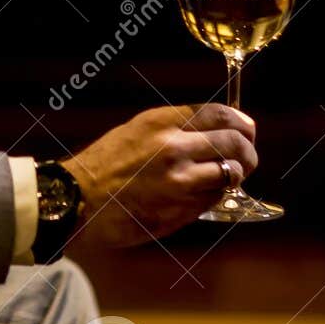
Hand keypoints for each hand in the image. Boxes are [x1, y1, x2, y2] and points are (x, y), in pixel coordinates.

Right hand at [63, 104, 257, 248]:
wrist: (76, 200)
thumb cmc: (104, 165)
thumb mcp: (137, 130)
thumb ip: (176, 127)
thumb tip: (219, 129)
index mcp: (161, 122)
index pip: (219, 114)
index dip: (241, 122)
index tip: (248, 129)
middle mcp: (173, 148)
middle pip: (234, 143)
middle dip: (248, 151)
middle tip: (247, 158)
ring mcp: (179, 181)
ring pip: (230, 173)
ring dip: (235, 176)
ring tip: (228, 178)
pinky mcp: (179, 209)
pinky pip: (214, 199)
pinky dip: (216, 196)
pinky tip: (203, 194)